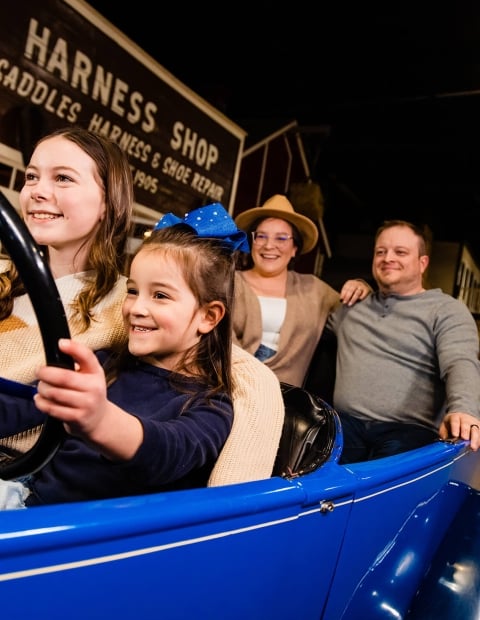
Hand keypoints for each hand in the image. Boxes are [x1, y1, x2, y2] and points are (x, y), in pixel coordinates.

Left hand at [34, 339, 142, 459]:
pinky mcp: (77, 418)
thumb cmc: (89, 393)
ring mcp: (86, 404)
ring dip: (42, 389)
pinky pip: (52, 408)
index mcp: (96, 372)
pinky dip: (41, 403)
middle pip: (64, 377)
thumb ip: (78, 363)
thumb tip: (58, 348)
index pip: (87, 357)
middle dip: (45, 373)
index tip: (61, 343)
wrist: (99, 420)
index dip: (74, 348)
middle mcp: (94, 388)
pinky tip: (40, 399)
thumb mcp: (90, 375)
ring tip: (41, 387)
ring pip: (55, 394)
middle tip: (39, 372)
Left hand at [339, 279, 371, 306]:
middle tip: (344, 303)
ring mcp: (361, 286)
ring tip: (350, 304)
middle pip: (351, 290)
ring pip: (357, 293)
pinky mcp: (366, 289)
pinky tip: (358, 300)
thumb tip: (341, 300)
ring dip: (353, 299)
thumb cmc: (352, 289)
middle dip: (347, 297)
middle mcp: (356, 283)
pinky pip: (363, 294)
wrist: (362, 285)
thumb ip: (344, 294)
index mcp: (349, 283)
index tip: (341, 300)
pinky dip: (361, 297)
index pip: (346, 288)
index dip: (343, 294)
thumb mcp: (347, 289)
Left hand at [439, 412, 479, 450]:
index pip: (455, 421)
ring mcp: (473, 423)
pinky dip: (479, 440)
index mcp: (455, 417)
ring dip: (475, 439)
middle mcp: (465, 419)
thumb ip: (444, 433)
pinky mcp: (479, 428)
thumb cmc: (452, 423)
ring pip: (475, 430)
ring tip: (473, 447)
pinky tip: (477, 446)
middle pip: (466, 424)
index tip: (455, 435)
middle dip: (465, 432)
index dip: (455, 428)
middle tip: (465, 439)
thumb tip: (445, 442)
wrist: (462, 416)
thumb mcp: (445, 425)